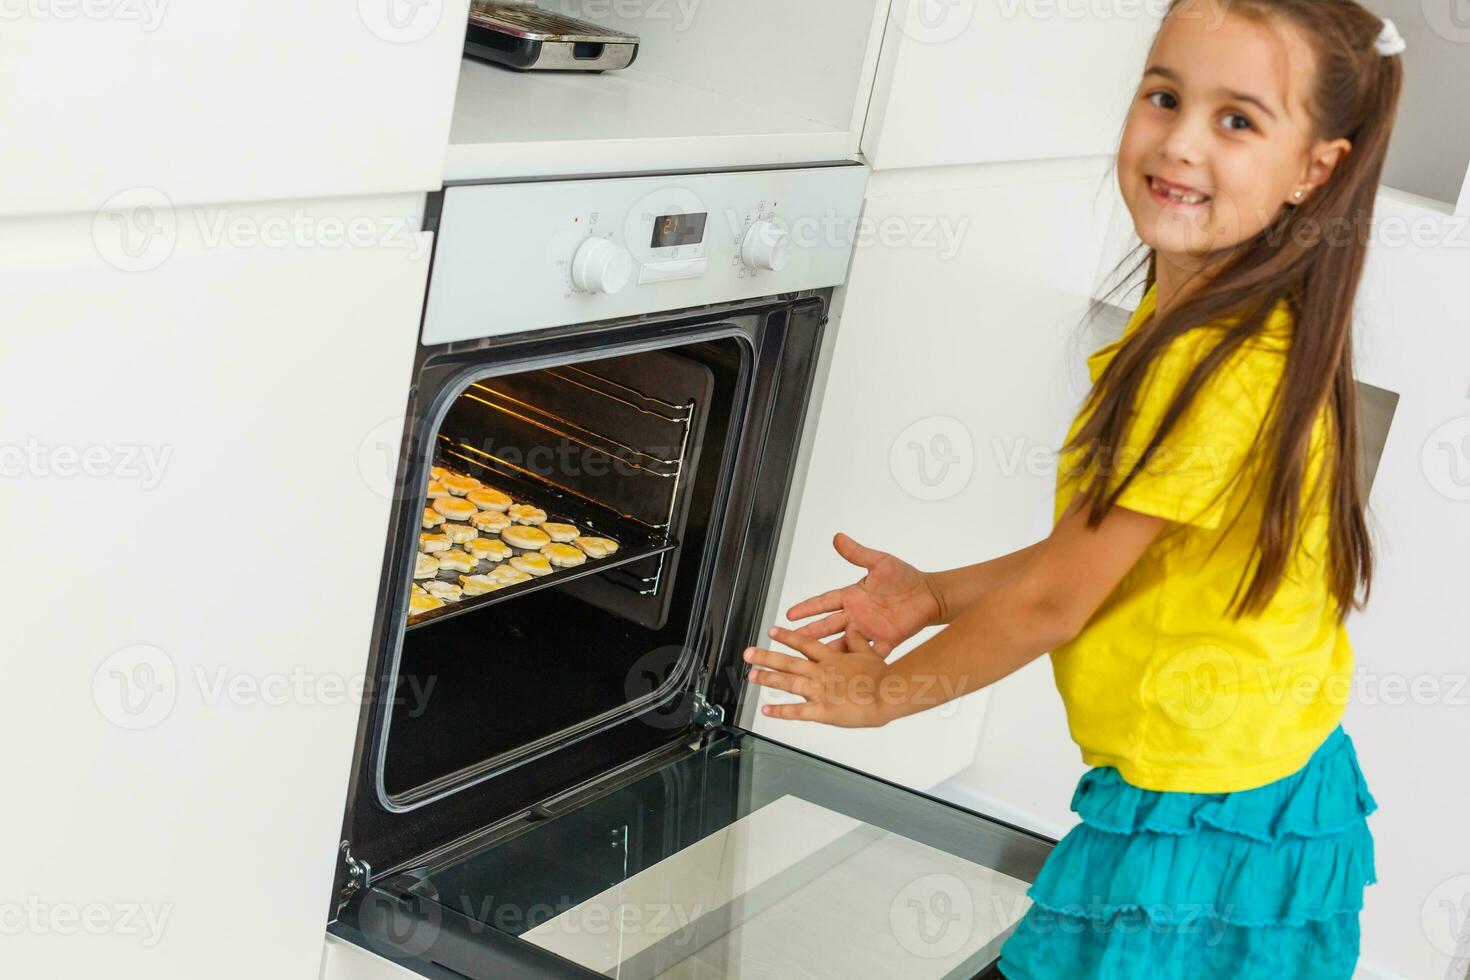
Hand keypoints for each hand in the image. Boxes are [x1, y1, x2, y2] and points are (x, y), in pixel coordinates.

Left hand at [744, 626, 896, 727]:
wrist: (887, 694)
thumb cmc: (882, 676)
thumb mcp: (869, 652)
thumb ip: (857, 641)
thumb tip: (852, 629)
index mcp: (832, 658)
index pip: (804, 643)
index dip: (787, 637)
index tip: (772, 632)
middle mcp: (821, 672)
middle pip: (788, 662)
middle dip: (766, 657)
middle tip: (748, 653)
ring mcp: (820, 691)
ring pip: (788, 683)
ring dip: (768, 678)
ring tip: (751, 676)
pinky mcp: (822, 711)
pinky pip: (797, 711)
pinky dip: (780, 710)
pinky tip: (766, 709)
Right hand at [786, 533, 940, 656]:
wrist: (929, 595)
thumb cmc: (905, 577)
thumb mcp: (879, 562)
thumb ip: (857, 553)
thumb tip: (838, 537)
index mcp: (852, 596)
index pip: (824, 602)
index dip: (806, 608)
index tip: (789, 614)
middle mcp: (857, 615)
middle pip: (827, 625)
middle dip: (809, 633)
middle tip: (789, 641)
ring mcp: (869, 630)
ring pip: (843, 643)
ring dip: (828, 651)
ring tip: (812, 661)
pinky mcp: (885, 641)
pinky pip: (869, 654)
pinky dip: (859, 662)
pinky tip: (846, 671)